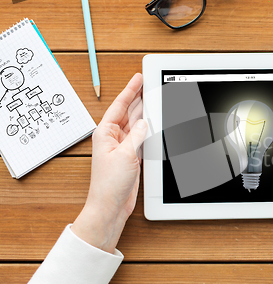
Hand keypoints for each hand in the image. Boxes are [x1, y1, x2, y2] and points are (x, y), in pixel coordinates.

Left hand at [72, 73, 147, 252]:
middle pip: (129, 112)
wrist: (111, 205)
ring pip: (136, 124)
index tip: (138, 78)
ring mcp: (123, 147)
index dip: (130, 90)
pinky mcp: (131, 156)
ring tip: (155, 98)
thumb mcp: (126, 155)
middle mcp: (113, 138)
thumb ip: (137, 135)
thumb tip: (144, 122)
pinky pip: (141, 137)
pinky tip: (155, 123)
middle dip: (139, 98)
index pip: (120, 105)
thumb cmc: (110, 184)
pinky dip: (149, 130)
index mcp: (105, 133)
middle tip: (149, 84)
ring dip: (145, 113)